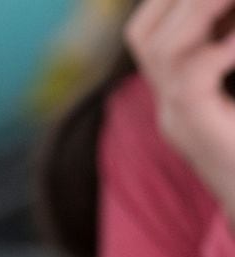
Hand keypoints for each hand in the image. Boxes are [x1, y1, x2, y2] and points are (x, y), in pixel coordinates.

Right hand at [126, 0, 234, 217]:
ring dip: (199, 9)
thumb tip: (227, 28)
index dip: (165, 3)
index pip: (145, 32)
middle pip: (145, 35)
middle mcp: (166, 106)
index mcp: (178, 95)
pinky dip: (221, 49)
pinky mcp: (193, 128)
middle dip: (182, 1)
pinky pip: (191, 79)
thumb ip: (227, 54)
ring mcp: (174, 119)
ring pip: (162, 50)